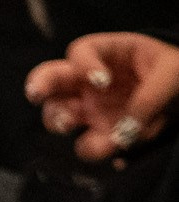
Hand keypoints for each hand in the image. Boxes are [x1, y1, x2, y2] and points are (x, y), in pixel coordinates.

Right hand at [26, 31, 178, 160]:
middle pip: (51, 79)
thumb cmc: (178, 72)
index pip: (81, 52)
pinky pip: (86, 143)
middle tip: (36, 94)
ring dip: (59, 121)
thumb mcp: (173, 74)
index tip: (102, 81)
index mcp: (108, 54)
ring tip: (70, 126)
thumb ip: (150, 97)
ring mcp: (91, 108)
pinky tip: (113, 149)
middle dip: (40, 86)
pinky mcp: (99, 133)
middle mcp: (90, 81)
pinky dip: (95, 148)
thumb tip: (125, 131)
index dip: (84, 64)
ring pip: (58, 114)